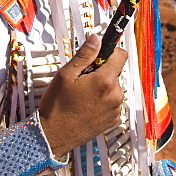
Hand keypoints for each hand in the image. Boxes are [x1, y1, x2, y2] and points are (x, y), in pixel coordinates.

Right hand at [38, 33, 126, 158]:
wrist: (53, 135)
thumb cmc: (57, 106)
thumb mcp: (66, 74)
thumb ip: (84, 54)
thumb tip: (96, 39)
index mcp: (105, 81)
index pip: (121, 55)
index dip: (109, 51)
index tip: (98, 54)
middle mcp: (115, 95)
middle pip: (115, 71)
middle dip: (101, 70)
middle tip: (82, 79)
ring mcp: (115, 109)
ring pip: (113, 86)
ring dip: (101, 86)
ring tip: (82, 94)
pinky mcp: (113, 119)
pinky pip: (112, 101)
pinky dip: (102, 99)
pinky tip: (86, 104)